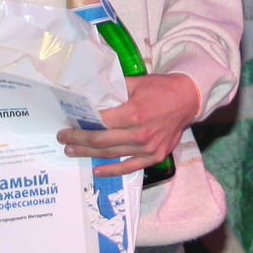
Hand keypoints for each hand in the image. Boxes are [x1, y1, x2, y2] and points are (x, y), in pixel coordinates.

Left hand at [57, 72, 198, 177]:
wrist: (189, 99)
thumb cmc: (161, 88)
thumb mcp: (137, 82)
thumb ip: (114, 89)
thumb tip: (91, 94)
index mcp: (134, 112)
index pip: (100, 122)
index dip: (81, 124)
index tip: (68, 124)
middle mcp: (140, 133)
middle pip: (101, 140)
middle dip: (79, 139)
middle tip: (63, 138)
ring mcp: (148, 147)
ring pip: (112, 154)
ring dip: (89, 153)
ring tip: (73, 150)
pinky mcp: (155, 156)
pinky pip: (130, 167)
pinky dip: (112, 170)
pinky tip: (97, 170)